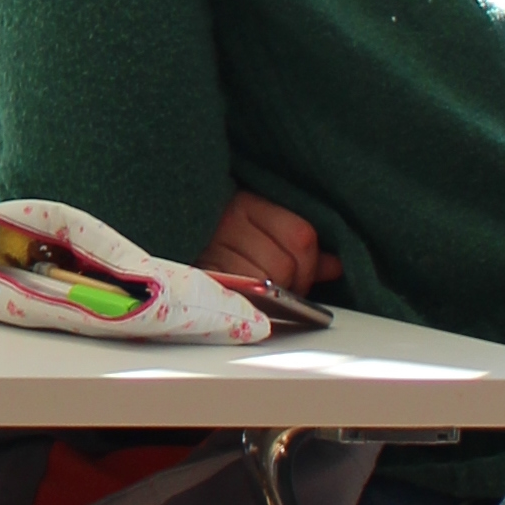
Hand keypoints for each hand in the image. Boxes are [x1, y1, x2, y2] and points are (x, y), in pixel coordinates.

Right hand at [203, 189, 335, 302]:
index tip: (305, 274)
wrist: (170, 226)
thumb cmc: (213, 231)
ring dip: (268, 296)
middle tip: (283, 288)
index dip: (310, 265)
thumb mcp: (257, 224)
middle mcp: (227, 221)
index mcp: (245, 202)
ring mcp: (210, 247)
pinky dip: (249, 302)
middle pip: (283, 265)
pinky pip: (239, 296)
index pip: (301, 237)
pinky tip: (246, 297)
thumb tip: (334, 266)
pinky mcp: (198, 272)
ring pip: (263, 282)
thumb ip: (295, 242)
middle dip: (291, 284)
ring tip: (261, 292)